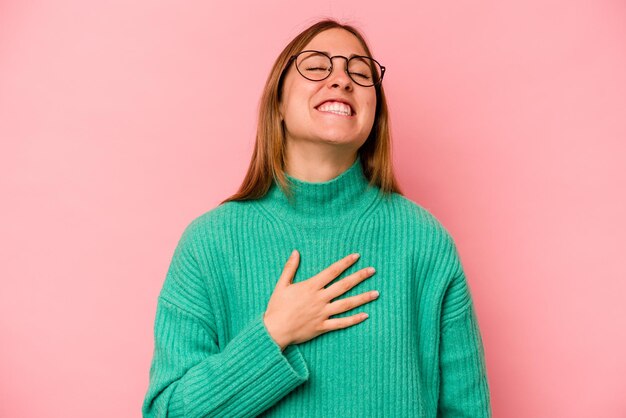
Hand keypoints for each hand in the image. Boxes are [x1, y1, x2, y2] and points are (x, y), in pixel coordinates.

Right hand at [263, 250, 377, 350]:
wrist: (274, 330)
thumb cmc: (277, 307)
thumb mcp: (281, 285)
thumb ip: (290, 268)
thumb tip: (295, 251)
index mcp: (311, 286)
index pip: (332, 271)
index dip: (345, 263)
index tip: (357, 256)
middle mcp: (320, 299)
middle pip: (344, 285)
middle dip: (359, 277)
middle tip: (372, 270)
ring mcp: (323, 313)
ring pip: (347, 304)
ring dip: (363, 298)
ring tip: (376, 293)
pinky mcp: (323, 327)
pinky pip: (341, 323)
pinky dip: (354, 320)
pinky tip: (366, 315)